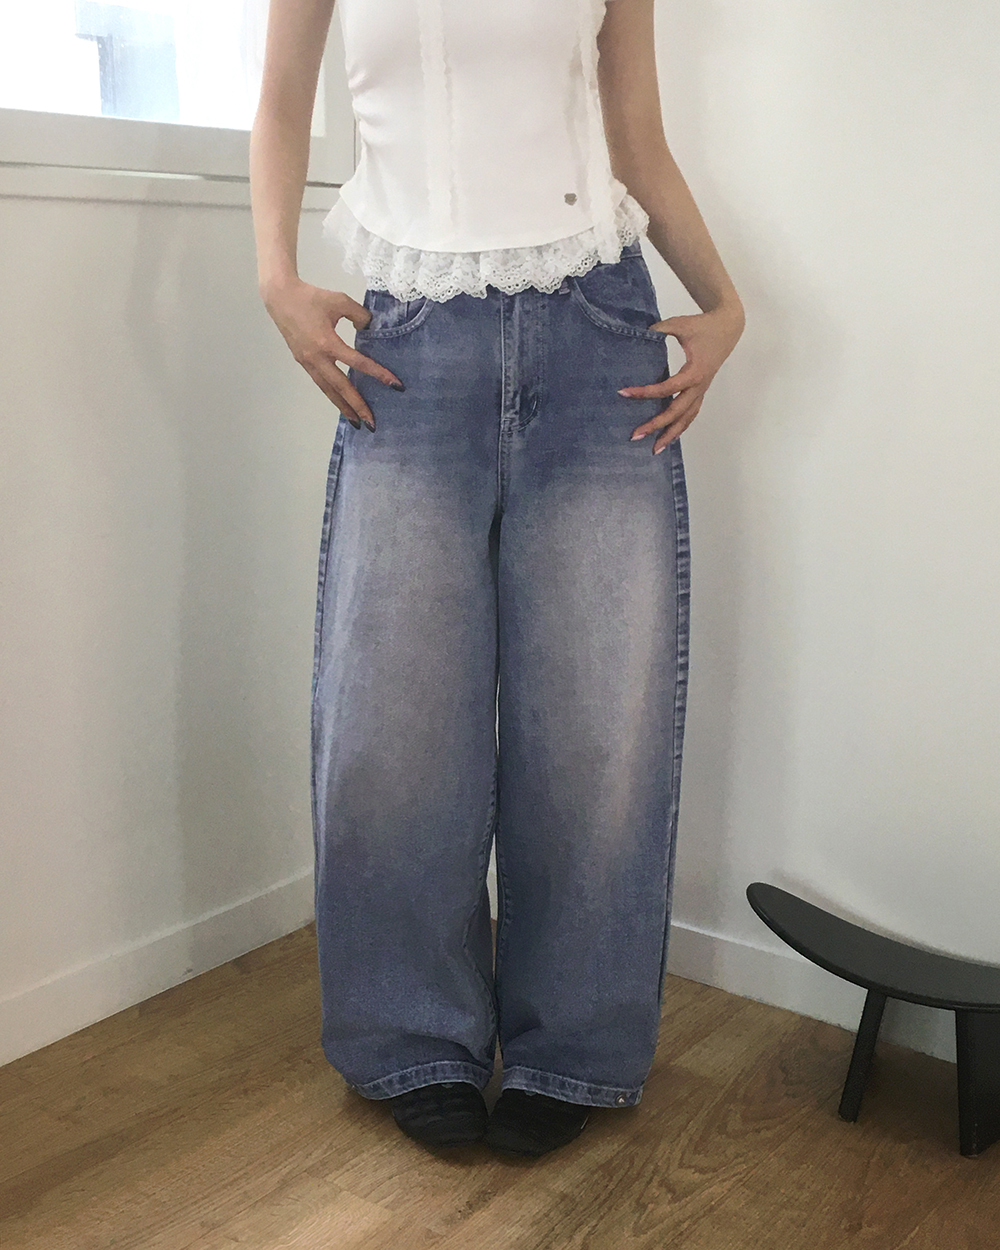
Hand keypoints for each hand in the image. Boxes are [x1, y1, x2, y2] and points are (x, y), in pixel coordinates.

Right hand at [261, 276, 403, 430]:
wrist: (280, 297)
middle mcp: (316, 358)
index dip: (379, 374)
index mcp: (327, 342)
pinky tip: (341, 403)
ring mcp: (308, 362)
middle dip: (357, 406)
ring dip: (343, 407)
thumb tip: (370, 329)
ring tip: (356, 422)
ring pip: (328, 390)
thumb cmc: (311, 297)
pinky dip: (332, 395)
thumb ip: (360, 316)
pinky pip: (320, 383)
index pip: (358, 363)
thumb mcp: (341, 301)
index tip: (396, 386)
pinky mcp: (303, 362)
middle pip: (341, 388)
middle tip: (372, 424)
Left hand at [619, 303, 744, 452]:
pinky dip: (680, 427)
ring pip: (687, 419)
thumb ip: (658, 330)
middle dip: (655, 426)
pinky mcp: (702, 391)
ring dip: (671, 435)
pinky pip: (691, 414)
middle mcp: (699, 385)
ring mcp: (702, 390)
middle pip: (676, 412)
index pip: (667, 388)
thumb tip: (636, 336)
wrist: (728, 327)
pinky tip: (669, 437)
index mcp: (694, 371)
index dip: (644, 392)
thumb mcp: (679, 324)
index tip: (623, 393)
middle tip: (635, 436)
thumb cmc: (703, 325)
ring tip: (654, 449)